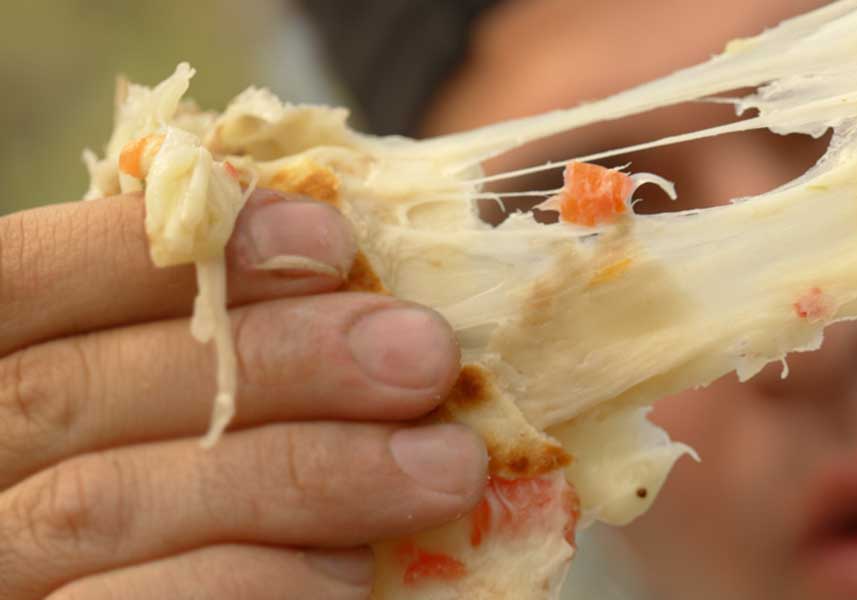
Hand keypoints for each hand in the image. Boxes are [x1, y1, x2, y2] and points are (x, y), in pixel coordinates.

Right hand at [0, 191, 484, 598]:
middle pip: (72, 391)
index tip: (326, 240)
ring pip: (105, 504)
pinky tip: (352, 565)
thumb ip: (203, 333)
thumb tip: (331, 258)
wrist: (199, 595)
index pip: (17, 281)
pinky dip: (263, 579)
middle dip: (271, 360)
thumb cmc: (193, 499)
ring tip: (442, 465)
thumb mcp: (172, 394)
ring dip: (301, 471)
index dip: (154, 251)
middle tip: (424, 354)